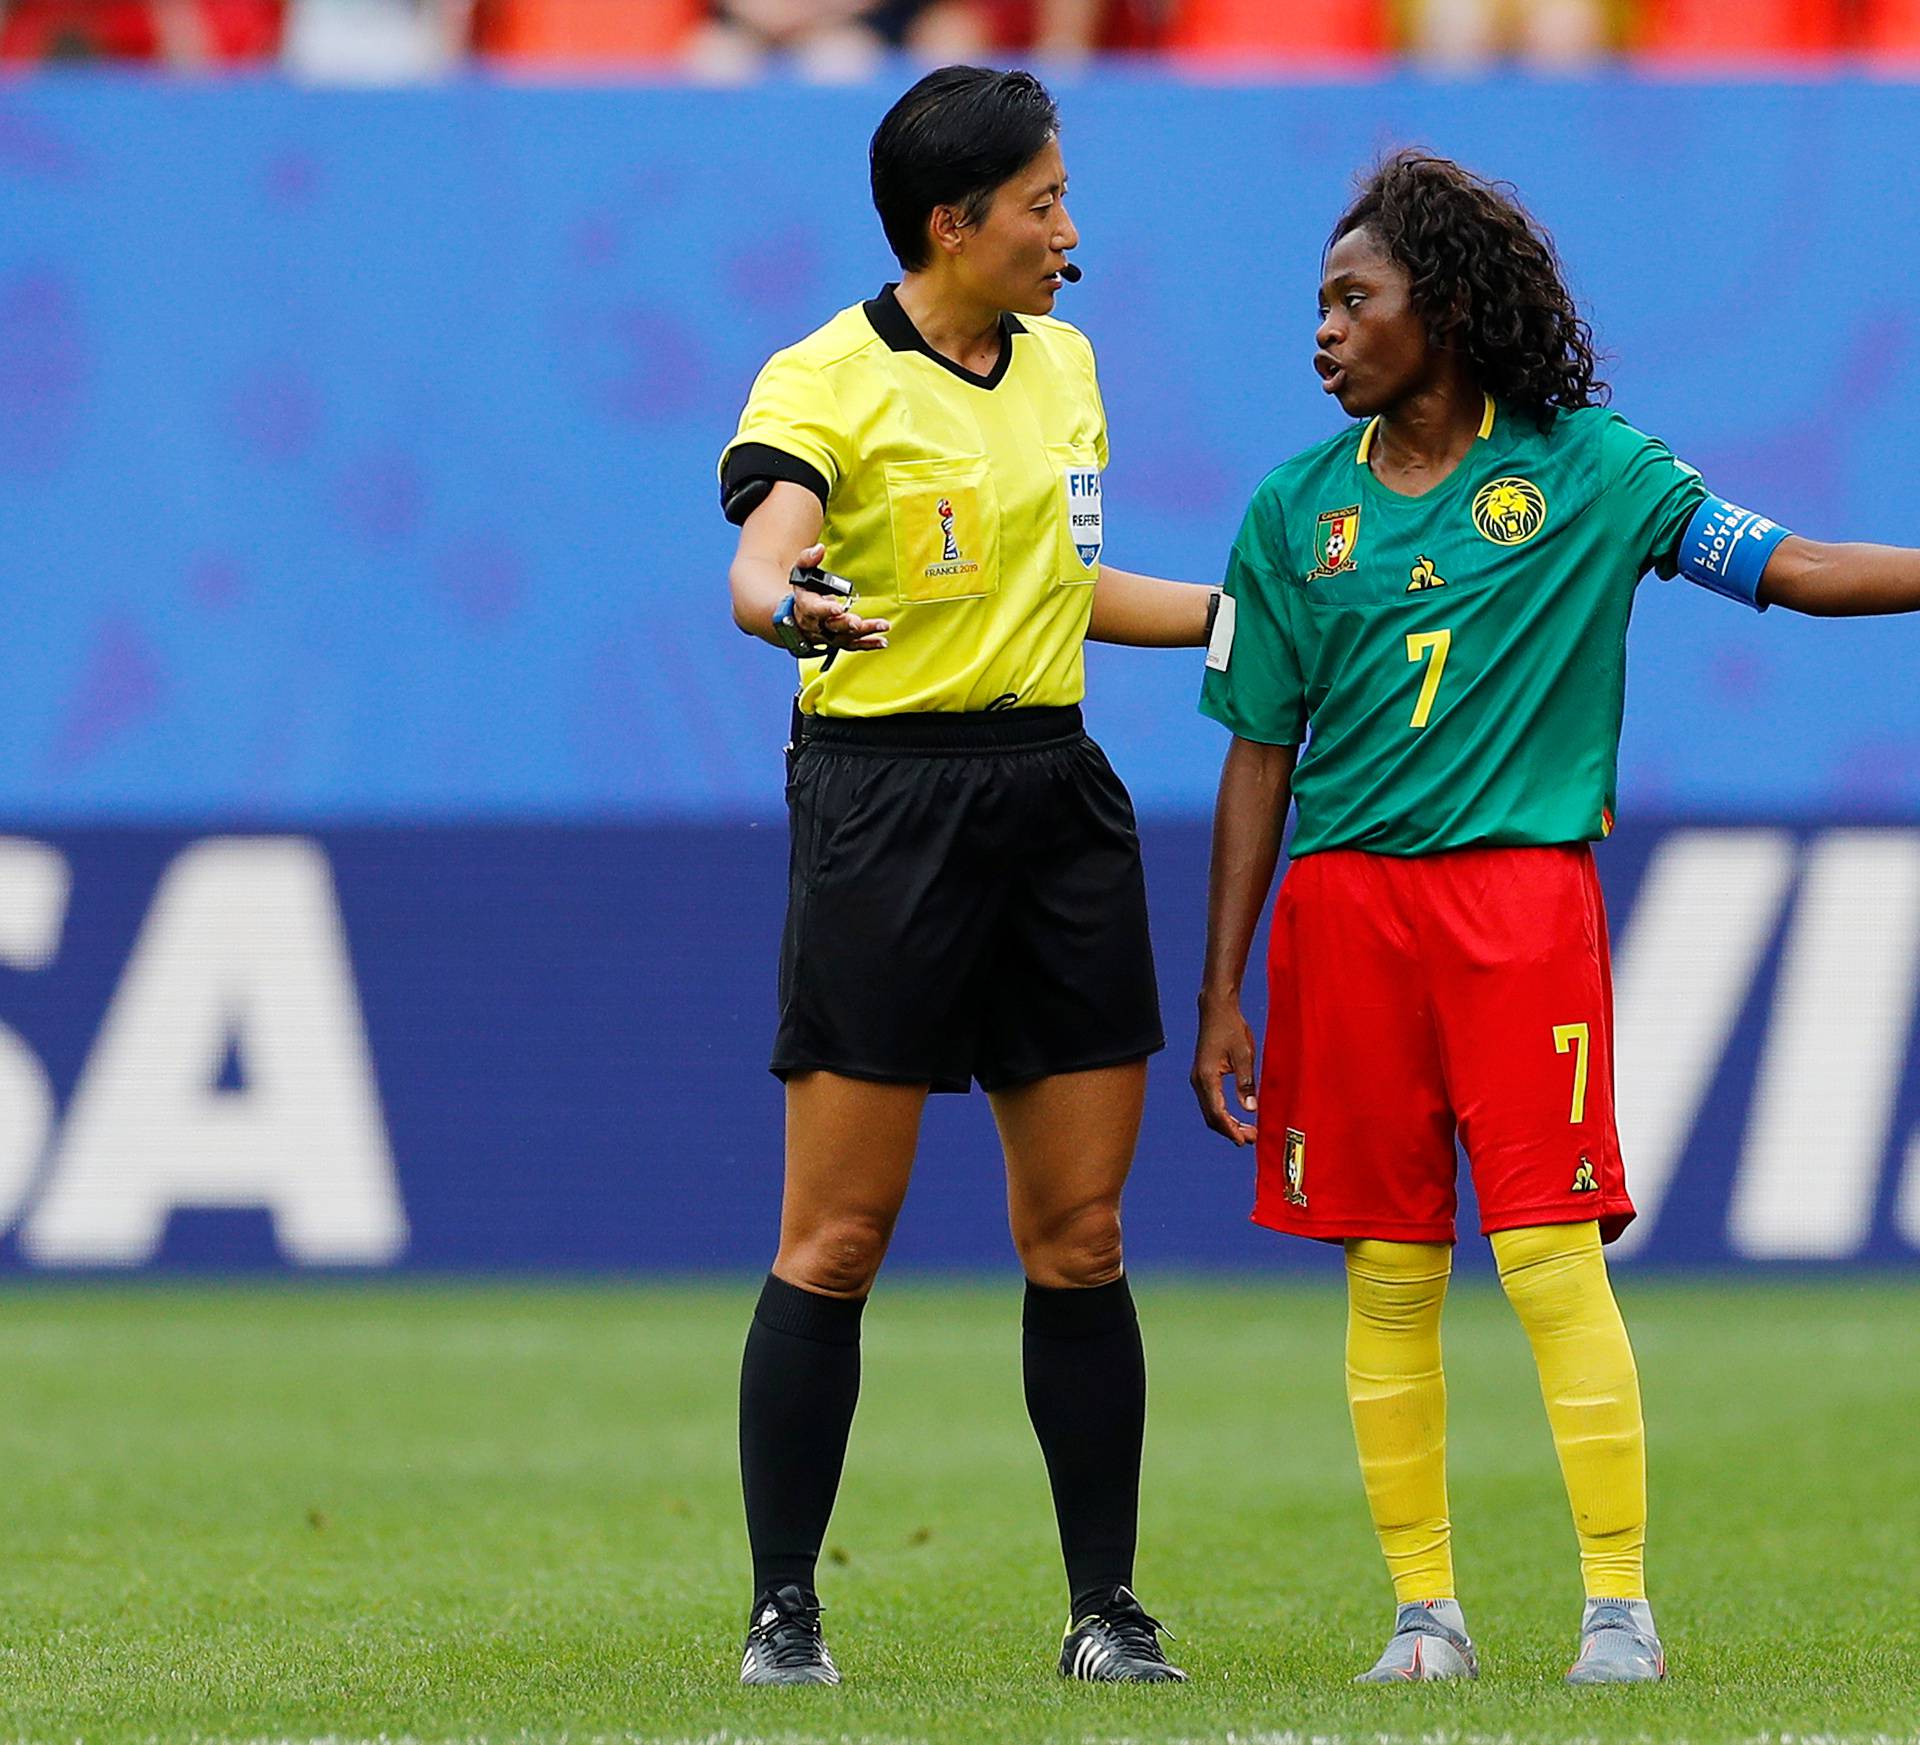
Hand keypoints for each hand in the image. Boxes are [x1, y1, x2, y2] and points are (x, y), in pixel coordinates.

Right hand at [788, 544, 890, 650]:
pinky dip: (868, 644)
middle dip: (846, 624)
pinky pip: (853, 645)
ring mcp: (829, 635)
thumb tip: (819, 549)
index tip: (837, 607)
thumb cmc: (804, 593)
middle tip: (858, 622)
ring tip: (882, 626)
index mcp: (807, 607)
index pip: (814, 609)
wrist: (796, 620)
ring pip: (846, 637)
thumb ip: (807, 560)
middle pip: (832, 626)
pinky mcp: (839, 640)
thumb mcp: (800, 574)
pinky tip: (882, 641)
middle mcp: (818, 625)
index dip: (825, 609)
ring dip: (865, 632)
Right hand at [1191, 989, 1257, 1144]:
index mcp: (1207, 1077)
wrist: (1216, 1009)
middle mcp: (1198, 1081)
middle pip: (1211, 1117)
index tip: (1245, 1141)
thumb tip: (1250, 1109)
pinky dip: (1223, 1113)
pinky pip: (1211, 1102)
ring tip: (1248, 1131)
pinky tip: (1237, 1116)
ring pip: (1210, 1111)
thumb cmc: (1231, 1028)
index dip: (1231, 1130)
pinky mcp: (1203, 1075)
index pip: (1217, 1113)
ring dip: (1227, 1124)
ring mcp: (1198, 1079)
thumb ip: (1246, 1082)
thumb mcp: (1244, 1054)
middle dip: (1230, 1131)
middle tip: (1252, 1139)